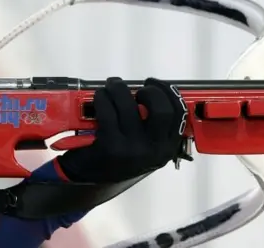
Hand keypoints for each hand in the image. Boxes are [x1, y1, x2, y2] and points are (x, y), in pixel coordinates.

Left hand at [35, 77, 186, 182]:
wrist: (85, 179)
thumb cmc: (115, 158)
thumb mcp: (141, 148)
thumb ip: (150, 126)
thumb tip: (149, 91)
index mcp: (165, 149)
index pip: (178, 114)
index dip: (167, 93)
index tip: (153, 83)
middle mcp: (153, 150)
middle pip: (160, 108)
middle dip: (147, 90)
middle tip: (132, 87)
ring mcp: (132, 149)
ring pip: (129, 105)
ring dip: (116, 89)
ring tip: (109, 88)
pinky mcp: (110, 146)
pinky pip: (107, 111)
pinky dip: (101, 99)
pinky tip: (98, 98)